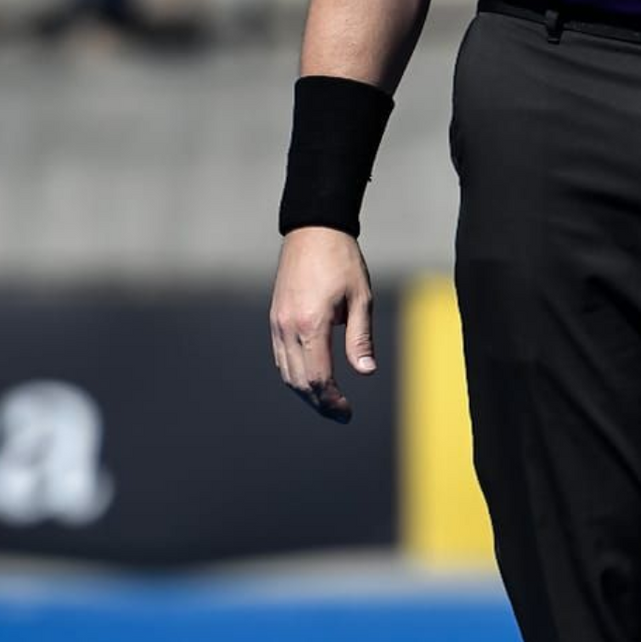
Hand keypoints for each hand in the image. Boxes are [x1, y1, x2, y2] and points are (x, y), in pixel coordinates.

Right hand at [270, 226, 376, 422]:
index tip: (347, 412)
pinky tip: (312, 377)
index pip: (317, 378)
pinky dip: (295, 374)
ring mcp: (277, 323)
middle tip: (340, 413)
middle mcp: (288, 328)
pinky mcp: (275, 318)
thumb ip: (360, 338)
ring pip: (286, 373)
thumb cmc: (342, 260)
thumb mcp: (360, 297)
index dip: (331, 401)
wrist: (314, 229)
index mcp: (311, 324)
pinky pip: (281, 357)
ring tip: (328, 400)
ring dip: (305, 392)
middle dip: (319, 403)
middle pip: (298, 382)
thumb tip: (365, 372)